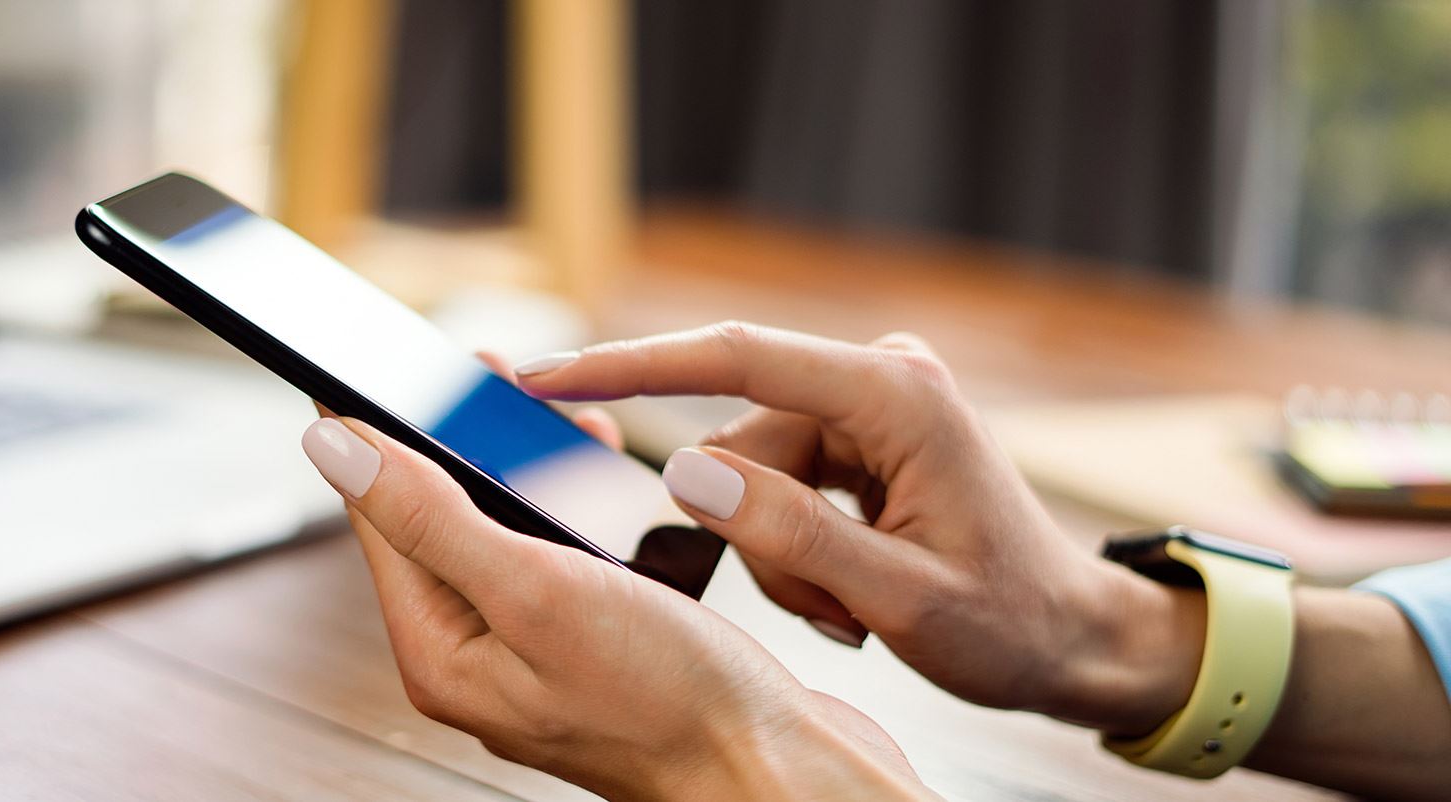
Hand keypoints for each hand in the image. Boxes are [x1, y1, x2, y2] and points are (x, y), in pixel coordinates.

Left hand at [300, 414, 933, 800]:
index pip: (379, 516)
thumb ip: (430, 517)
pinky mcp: (594, 645)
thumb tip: (334, 446)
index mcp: (440, 650)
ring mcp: (536, 651)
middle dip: (464, 439)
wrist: (782, 773)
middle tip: (493, 375)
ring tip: (570, 427)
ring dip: (530, 469)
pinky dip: (580, 510)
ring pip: (506, 530)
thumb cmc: (669, 706)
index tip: (384, 362)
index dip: (380, 430)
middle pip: (438, 517)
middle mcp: (478, 654)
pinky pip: (562, 556)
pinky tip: (611, 487)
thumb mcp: (536, 591)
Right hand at [514, 322, 1207, 735]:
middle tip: (831, 612)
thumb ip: (789, 535)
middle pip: (741, 438)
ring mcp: (871, 403)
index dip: (630, 365)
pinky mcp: (861, 433)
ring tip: (852, 608)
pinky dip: (795, 548)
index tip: (546, 376)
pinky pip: (777, 484)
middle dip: (757, 534)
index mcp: (896, 394)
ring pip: (751, 472)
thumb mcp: (899, 598)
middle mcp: (881, 378)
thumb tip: (683, 472)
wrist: (1072, 638)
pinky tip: (852, 588)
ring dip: (781, 554)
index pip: (735, 357)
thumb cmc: (1010, 623)